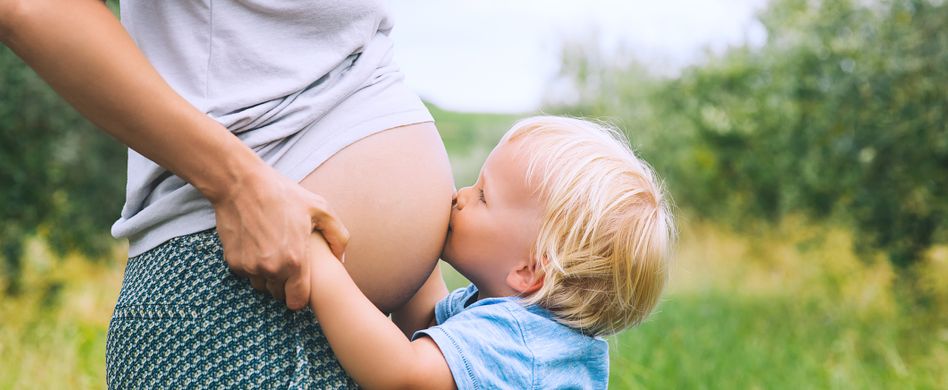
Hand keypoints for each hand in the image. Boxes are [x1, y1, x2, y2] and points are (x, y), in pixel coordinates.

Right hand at [211, 165, 348, 309]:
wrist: (241, 184)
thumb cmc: (283, 194)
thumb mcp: (320, 208)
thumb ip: (338, 236)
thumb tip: (342, 259)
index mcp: (295, 261)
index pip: (297, 302)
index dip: (300, 296)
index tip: (301, 284)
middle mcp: (271, 269)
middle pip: (279, 295)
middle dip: (284, 284)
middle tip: (288, 261)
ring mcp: (249, 267)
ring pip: (262, 286)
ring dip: (267, 276)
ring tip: (273, 251)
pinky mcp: (233, 262)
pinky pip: (246, 273)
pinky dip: (252, 265)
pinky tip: (258, 245)